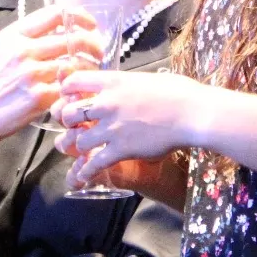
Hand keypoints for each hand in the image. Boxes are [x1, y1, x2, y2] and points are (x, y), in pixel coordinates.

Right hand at [0, 6, 102, 151]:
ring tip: (93, 69)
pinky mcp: (38, 98)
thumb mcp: (1, 49)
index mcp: (14, 34)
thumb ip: (28, 37)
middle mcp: (23, 50)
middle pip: (72, 38)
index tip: (89, 24)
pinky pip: (69, 87)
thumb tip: (62, 29)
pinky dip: (79, 86)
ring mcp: (31, 74)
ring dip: (90, 66)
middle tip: (98, 49)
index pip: (56, 13)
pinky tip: (81, 88)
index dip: (79, 16)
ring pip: (75, 63)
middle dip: (92, 43)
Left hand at [51, 70, 208, 183]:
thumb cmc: (178, 92)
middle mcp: (106, 103)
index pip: (75, 81)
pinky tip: (82, 177)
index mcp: (112, 82)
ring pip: (78, 140)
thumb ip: (129, 84)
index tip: (68, 96)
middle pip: (69, 113)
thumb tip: (131, 87)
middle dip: (68, 122)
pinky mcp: (120, 149)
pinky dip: (85, 172)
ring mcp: (111, 127)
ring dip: (77, 146)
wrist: (190, 113)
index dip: (66, 90)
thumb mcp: (146, 79)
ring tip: (80, 150)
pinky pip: (94, 163)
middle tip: (73, 126)